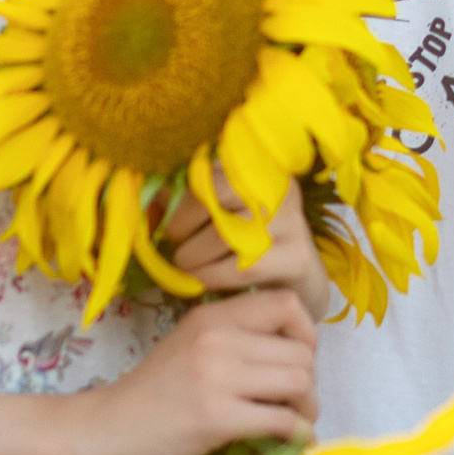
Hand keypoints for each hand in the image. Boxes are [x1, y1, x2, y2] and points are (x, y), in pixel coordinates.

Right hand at [58, 289, 318, 454]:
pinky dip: (297, 436)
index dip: (306, 333)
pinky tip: (291, 445)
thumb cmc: (147, 398)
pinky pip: (282, 421)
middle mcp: (216, 339)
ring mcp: (215, 377)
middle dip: (309, 383)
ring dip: (307, 409)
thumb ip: (232, 341)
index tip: (298, 361)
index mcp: (211, 317)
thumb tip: (293, 355)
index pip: (286, 303)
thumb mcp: (187, 349)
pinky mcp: (215, 418)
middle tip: (298, 406)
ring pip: (298, 382)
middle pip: (300, 351)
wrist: (100, 434)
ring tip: (296, 425)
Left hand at [163, 173, 331, 322]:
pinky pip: (241, 268)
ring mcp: (292, 222)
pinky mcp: (297, 257)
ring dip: (192, 255)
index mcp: (258, 170)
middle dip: (183, 223)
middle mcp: (279, 189)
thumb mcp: (224, 215)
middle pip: (214, 197)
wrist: (299, 284)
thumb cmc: (252, 245)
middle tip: (176, 244)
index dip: (181, 199)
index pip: (207, 172)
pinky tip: (199, 282)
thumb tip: (154, 197)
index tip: (169, 222)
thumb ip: (192, 201)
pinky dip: (210, 276)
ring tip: (185, 265)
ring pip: (225, 235)